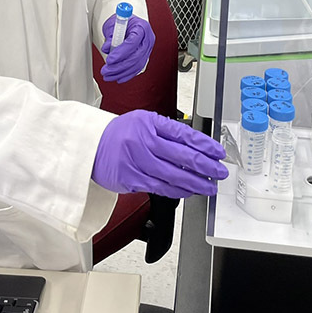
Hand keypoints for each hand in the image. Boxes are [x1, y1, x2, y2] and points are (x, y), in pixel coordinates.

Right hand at [92, 110, 228, 198]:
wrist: (91, 145)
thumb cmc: (121, 132)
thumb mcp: (144, 121)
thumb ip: (168, 131)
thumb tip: (196, 145)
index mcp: (150, 123)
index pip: (184, 135)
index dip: (205, 145)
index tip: (218, 152)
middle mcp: (144, 142)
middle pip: (182, 157)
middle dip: (206, 166)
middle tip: (220, 172)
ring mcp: (137, 162)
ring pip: (173, 175)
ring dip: (195, 183)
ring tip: (209, 186)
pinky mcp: (131, 179)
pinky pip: (160, 187)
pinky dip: (177, 190)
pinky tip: (189, 191)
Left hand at [101, 14, 154, 82]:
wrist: (129, 24)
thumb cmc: (122, 22)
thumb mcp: (113, 24)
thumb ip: (110, 36)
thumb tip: (107, 48)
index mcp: (141, 27)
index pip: (133, 42)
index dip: (121, 53)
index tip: (110, 60)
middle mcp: (147, 39)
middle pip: (136, 57)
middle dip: (119, 66)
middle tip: (106, 70)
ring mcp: (148, 49)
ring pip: (136, 65)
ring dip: (121, 72)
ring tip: (108, 75)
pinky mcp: (145, 56)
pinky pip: (137, 68)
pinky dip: (127, 74)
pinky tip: (118, 78)